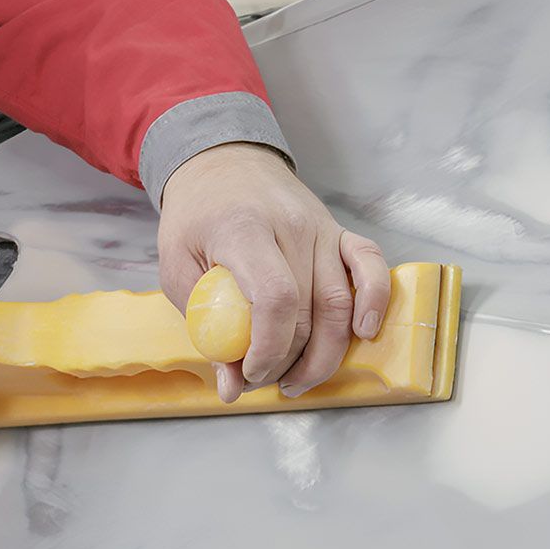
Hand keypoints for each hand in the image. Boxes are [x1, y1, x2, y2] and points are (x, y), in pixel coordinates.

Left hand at [158, 143, 389, 402]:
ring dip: (325, 353)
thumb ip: (202, 324)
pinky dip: (374, 301)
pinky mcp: (338, 230)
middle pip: (309, 310)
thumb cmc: (194, 216)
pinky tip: (363, 334)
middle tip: (262, 382)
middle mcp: (291, 226)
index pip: (275, 298)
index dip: (269, 348)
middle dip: (289, 361)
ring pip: (341, 302)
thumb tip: (230, 386)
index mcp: (244, 230)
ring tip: (297, 380)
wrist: (222, 162)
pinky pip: (369, 266)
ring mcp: (320, 226)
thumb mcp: (175, 265)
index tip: (249, 374)